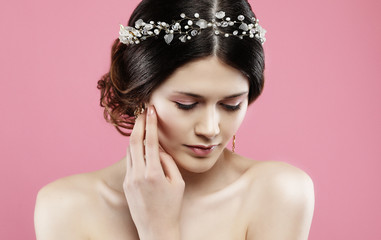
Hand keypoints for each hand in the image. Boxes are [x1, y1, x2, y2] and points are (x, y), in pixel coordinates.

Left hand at [124, 105, 184, 239]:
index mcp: (154, 173)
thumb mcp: (177, 183)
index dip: (150, 123)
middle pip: (134, 142)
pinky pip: (130, 162)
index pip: (150, 142)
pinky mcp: (126, 184)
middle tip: (142, 111)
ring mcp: (129, 180)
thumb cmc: (171, 206)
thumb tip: (159, 148)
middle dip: (138, 124)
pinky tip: (140, 145)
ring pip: (129, 151)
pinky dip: (134, 150)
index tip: (151, 110)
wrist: (156, 228)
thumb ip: (168, 162)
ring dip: (135, 136)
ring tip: (142, 125)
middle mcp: (138, 175)